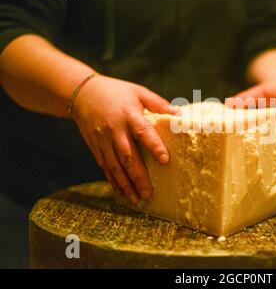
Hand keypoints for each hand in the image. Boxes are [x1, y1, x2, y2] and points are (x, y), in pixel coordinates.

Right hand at [71, 75, 174, 202]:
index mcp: (129, 115)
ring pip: (115, 166)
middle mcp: (115, 130)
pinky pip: (105, 167)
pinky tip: (122, 192)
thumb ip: (158, 103)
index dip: (154, 146)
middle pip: (128, 156)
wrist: (81, 93)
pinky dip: (113, 181)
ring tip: (137, 199)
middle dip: (139, 177)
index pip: (143, 132)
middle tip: (149, 193)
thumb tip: (179, 114)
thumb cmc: (115, 91)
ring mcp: (103, 140)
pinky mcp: (95, 147)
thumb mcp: (138, 92)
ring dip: (126, 184)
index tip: (165, 160)